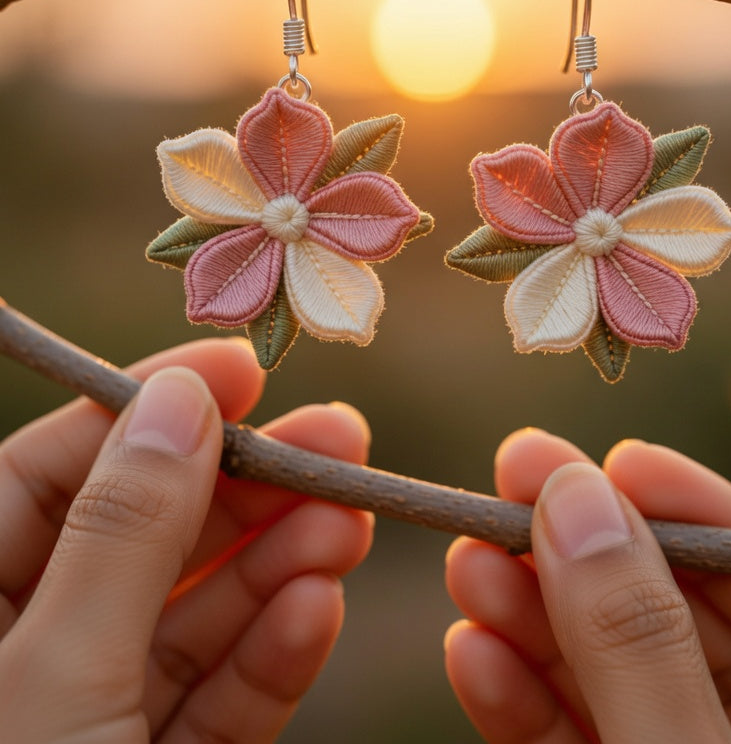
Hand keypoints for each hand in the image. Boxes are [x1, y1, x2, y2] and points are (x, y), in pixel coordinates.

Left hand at [0, 338, 372, 742]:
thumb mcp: (56, 679)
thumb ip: (122, 538)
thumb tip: (181, 398)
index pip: (41, 475)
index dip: (142, 410)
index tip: (244, 369)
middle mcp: (24, 655)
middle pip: (139, 540)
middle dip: (245, 489)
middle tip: (341, 437)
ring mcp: (90, 720)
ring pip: (189, 621)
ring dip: (277, 567)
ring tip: (350, 521)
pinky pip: (214, 706)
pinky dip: (270, 658)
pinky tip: (319, 607)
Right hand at [445, 430, 730, 742]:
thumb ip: (643, 652)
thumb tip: (576, 498)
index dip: (712, 523)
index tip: (621, 462)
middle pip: (705, 637)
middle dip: (596, 564)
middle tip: (509, 486)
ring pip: (635, 692)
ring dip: (543, 630)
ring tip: (471, 565)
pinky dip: (532, 712)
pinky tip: (478, 657)